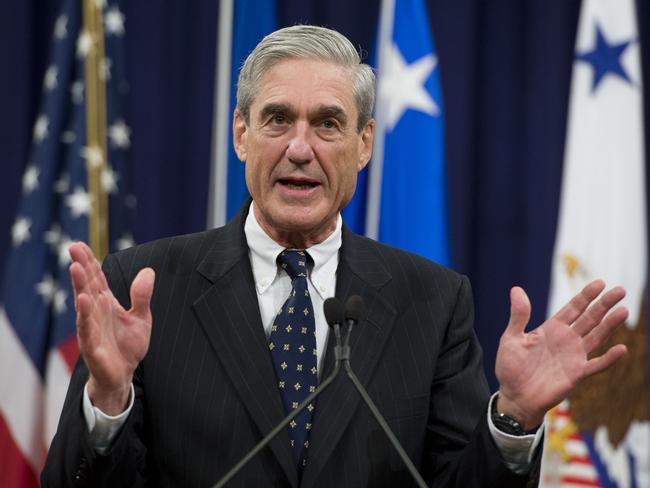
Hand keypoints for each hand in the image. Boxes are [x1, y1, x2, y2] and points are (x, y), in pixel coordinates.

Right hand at [69, 242, 154, 414]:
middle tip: (73, 247)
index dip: (89, 261)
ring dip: (80, 286)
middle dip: (81, 266)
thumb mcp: (141, 318)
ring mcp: (91, 329)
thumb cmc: (128, 346)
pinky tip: (83, 301)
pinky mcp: (93, 347)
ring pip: (84, 304)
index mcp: (105, 303)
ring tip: (75, 268)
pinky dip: (85, 315)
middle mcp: (95, 313)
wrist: (123, 376)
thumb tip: (148, 271)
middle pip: (87, 286)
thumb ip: (142, 296)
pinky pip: (88, 329)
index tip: (80, 244)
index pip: (96, 278)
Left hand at [495, 280, 627, 429]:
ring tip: (624, 311)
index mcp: (551, 329)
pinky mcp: (577, 374)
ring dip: (610, 325)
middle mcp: (566, 340)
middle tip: (620, 290)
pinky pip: (596, 365)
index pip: (572, 308)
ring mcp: (574, 356)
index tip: (600, 283)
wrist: (514, 396)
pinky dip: (609, 358)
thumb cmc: (510, 367)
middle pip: (589, 318)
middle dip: (604, 304)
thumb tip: (516, 289)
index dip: (586, 296)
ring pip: (597, 336)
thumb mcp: (511, 338)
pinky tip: (621, 349)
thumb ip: (518, 316)